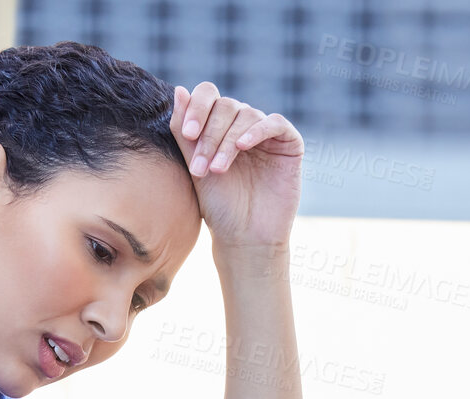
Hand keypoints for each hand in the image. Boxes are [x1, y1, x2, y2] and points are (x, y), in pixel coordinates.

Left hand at [169, 82, 302, 254]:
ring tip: (217, 170)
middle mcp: (243, 125)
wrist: (245, 237)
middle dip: (210, 135)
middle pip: (226, 106)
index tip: (188, 134)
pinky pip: (275, 123)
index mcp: (220, 126)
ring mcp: (267, 133)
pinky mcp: (289, 144)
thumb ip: (184, 131)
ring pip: (246, 115)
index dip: (197, 108)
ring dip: (227, 141)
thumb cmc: (219, 206)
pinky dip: (257, 130)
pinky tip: (242, 147)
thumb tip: (179, 90)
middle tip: (200, 167)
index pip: (209, 96)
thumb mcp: (195, 166)